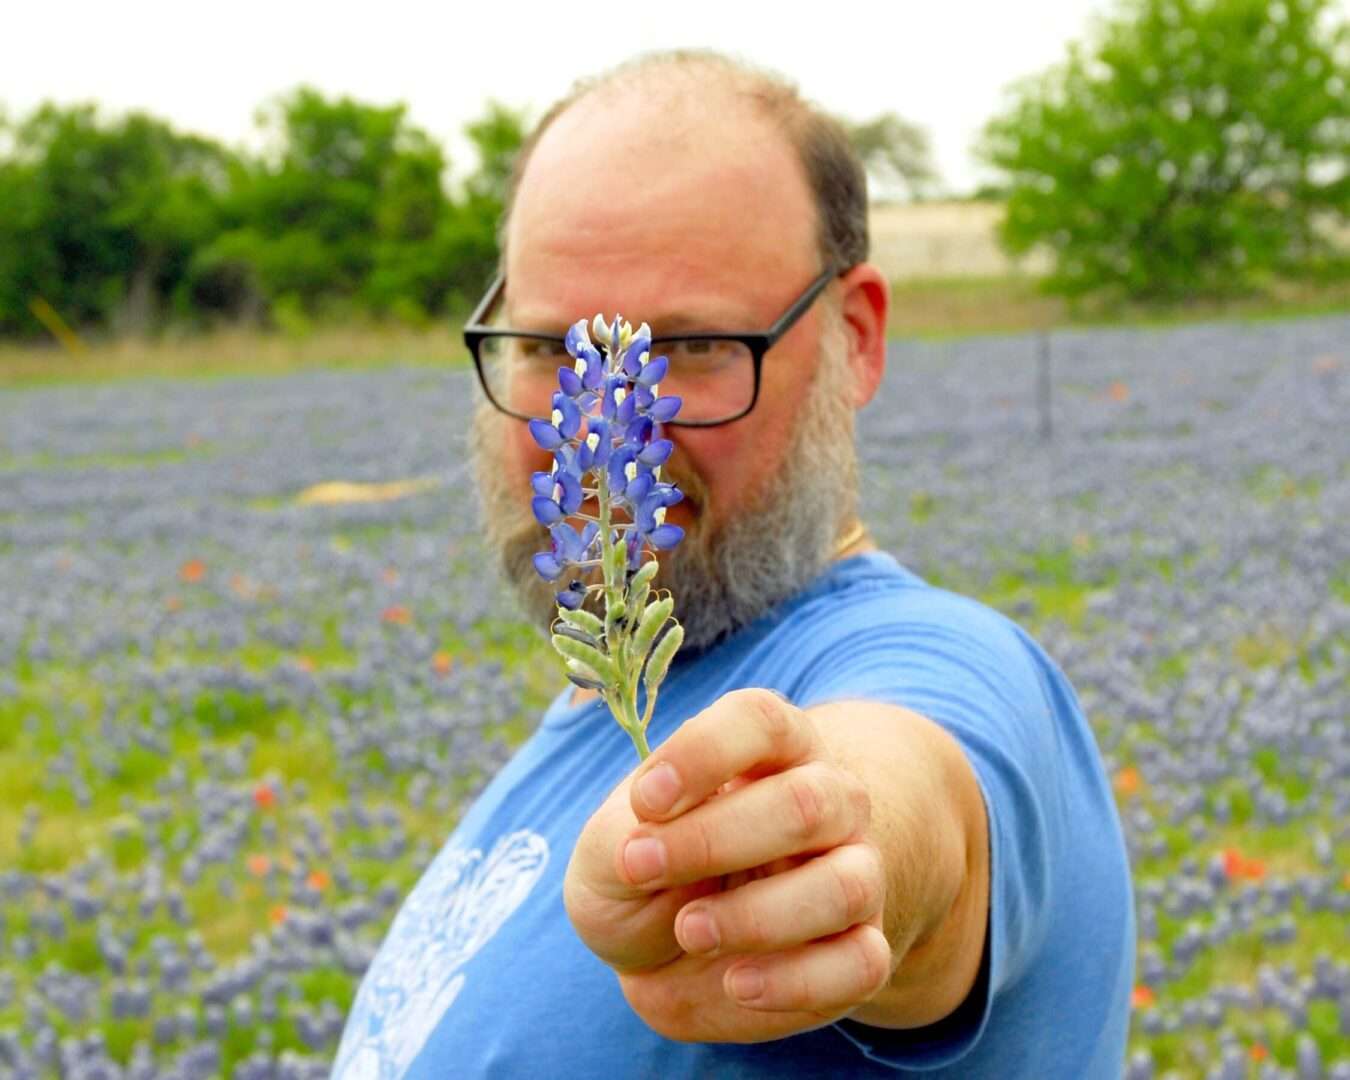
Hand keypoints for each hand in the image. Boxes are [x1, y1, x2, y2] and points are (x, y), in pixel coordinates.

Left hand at [562, 688, 892, 1042]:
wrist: (675, 952)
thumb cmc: (649, 875)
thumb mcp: (609, 850)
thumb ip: (618, 839)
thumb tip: (646, 853)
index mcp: (766, 750)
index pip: (761, 721)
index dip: (705, 753)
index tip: (645, 801)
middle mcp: (825, 801)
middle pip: (808, 800)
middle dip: (715, 840)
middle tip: (642, 867)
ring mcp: (854, 873)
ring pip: (847, 884)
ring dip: (758, 916)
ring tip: (688, 931)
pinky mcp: (860, 949)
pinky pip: (862, 963)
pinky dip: (796, 981)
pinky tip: (736, 983)